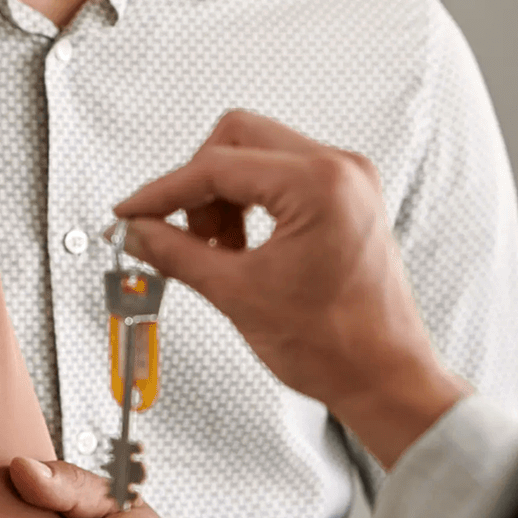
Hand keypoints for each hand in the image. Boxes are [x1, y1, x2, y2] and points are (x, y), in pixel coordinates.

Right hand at [112, 110, 467, 467]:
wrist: (385, 378)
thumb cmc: (339, 346)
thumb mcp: (238, 294)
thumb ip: (177, 253)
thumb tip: (138, 232)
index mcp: (319, 184)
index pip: (217, 166)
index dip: (164, 191)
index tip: (133, 212)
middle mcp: (339, 169)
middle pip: (237, 138)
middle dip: (197, 184)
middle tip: (176, 231)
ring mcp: (347, 180)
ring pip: (257, 153)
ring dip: (223, 195)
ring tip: (216, 250)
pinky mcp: (347, 197)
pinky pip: (281, 175)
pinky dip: (250, 203)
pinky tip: (239, 246)